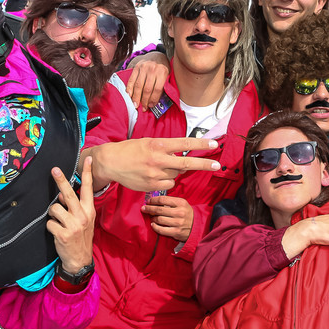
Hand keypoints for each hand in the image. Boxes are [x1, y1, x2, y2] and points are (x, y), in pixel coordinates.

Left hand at [46, 157, 95, 274]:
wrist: (80, 260)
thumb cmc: (81, 238)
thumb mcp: (84, 221)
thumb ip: (75, 207)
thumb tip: (61, 194)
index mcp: (89, 210)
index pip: (88, 189)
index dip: (88, 173)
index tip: (89, 159)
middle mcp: (83, 216)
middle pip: (68, 194)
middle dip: (61, 181)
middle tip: (54, 170)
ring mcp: (73, 225)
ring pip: (55, 208)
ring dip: (53, 215)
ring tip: (59, 223)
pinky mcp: (64, 234)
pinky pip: (49, 223)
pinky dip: (50, 227)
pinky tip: (57, 233)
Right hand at [84, 136, 220, 191]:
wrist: (110, 162)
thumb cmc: (130, 150)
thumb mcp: (148, 143)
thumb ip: (166, 149)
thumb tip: (183, 159)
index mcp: (158, 145)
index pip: (184, 143)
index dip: (201, 143)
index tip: (214, 143)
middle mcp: (158, 159)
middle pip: (186, 162)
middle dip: (204, 164)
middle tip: (217, 166)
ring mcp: (155, 174)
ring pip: (176, 174)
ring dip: (173, 171)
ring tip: (158, 166)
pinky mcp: (151, 186)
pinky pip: (168, 184)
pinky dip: (166, 180)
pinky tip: (153, 175)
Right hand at [125, 51, 170, 110]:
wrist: (157, 54)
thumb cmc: (163, 68)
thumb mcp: (168, 75)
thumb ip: (164, 86)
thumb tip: (157, 102)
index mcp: (163, 72)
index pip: (157, 89)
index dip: (153, 99)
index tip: (151, 106)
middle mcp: (153, 69)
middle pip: (147, 89)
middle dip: (144, 100)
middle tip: (143, 108)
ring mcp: (144, 67)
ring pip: (138, 85)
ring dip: (136, 97)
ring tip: (135, 105)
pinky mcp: (137, 67)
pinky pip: (132, 79)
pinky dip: (129, 88)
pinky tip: (129, 95)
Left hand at [142, 195, 193, 241]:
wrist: (197, 226)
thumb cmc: (186, 213)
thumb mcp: (182, 204)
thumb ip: (171, 201)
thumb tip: (155, 200)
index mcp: (181, 203)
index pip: (163, 199)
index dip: (153, 200)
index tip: (148, 201)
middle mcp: (179, 212)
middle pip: (159, 209)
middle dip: (149, 208)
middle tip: (144, 208)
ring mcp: (177, 223)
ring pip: (159, 219)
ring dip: (152, 218)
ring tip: (151, 217)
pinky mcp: (176, 232)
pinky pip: (161, 229)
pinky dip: (155, 227)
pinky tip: (153, 224)